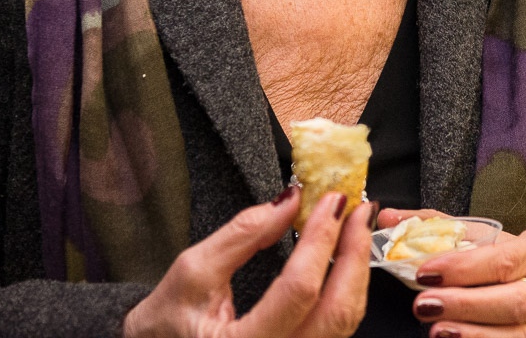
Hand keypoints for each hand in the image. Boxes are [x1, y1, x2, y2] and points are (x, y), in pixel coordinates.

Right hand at [123, 187, 375, 337]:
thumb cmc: (168, 320)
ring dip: (356, 269)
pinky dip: (346, 288)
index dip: (321, 239)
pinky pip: (336, 328)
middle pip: (337, 313)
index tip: (332, 200)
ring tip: (355, 226)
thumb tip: (290, 200)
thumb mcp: (194, 269)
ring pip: (345, 323)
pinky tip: (343, 258)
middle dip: (354, 254)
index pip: (299, 291)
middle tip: (358, 209)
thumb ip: (243, 234)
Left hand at [378, 208, 525, 337]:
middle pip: (513, 300)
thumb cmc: (514, 259)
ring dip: (475, 335)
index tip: (425, 270)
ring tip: (437, 332)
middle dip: (466, 305)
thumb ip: (438, 226)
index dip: (464, 267)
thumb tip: (388, 217)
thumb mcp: (487, 237)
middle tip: (424, 305)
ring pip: (519, 335)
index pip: (503, 259)